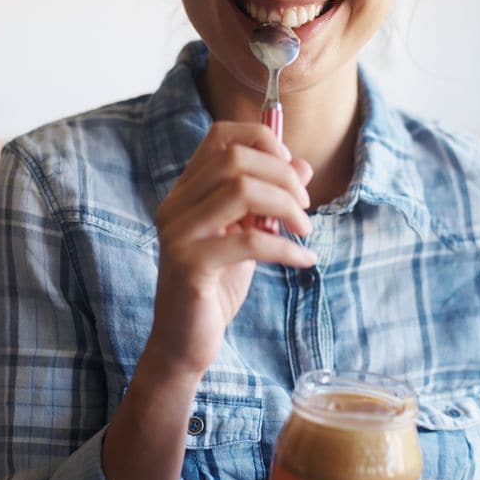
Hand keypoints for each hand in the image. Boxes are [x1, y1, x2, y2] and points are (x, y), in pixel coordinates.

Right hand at [151, 121, 315, 376]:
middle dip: (282, 176)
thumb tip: (303, 165)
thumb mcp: (247, 235)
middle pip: (234, 159)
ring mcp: (178, 233)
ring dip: (285, 205)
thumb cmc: (216, 286)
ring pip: (240, 189)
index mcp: (186, 191)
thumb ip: (268, 200)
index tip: (291, 168)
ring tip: (304, 230)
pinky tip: (305, 259)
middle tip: (304, 206)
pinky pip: (248, 241)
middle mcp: (175, 204)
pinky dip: (286, 247)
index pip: (219, 136)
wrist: (184, 343)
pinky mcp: (189, 264)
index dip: (262, 140)